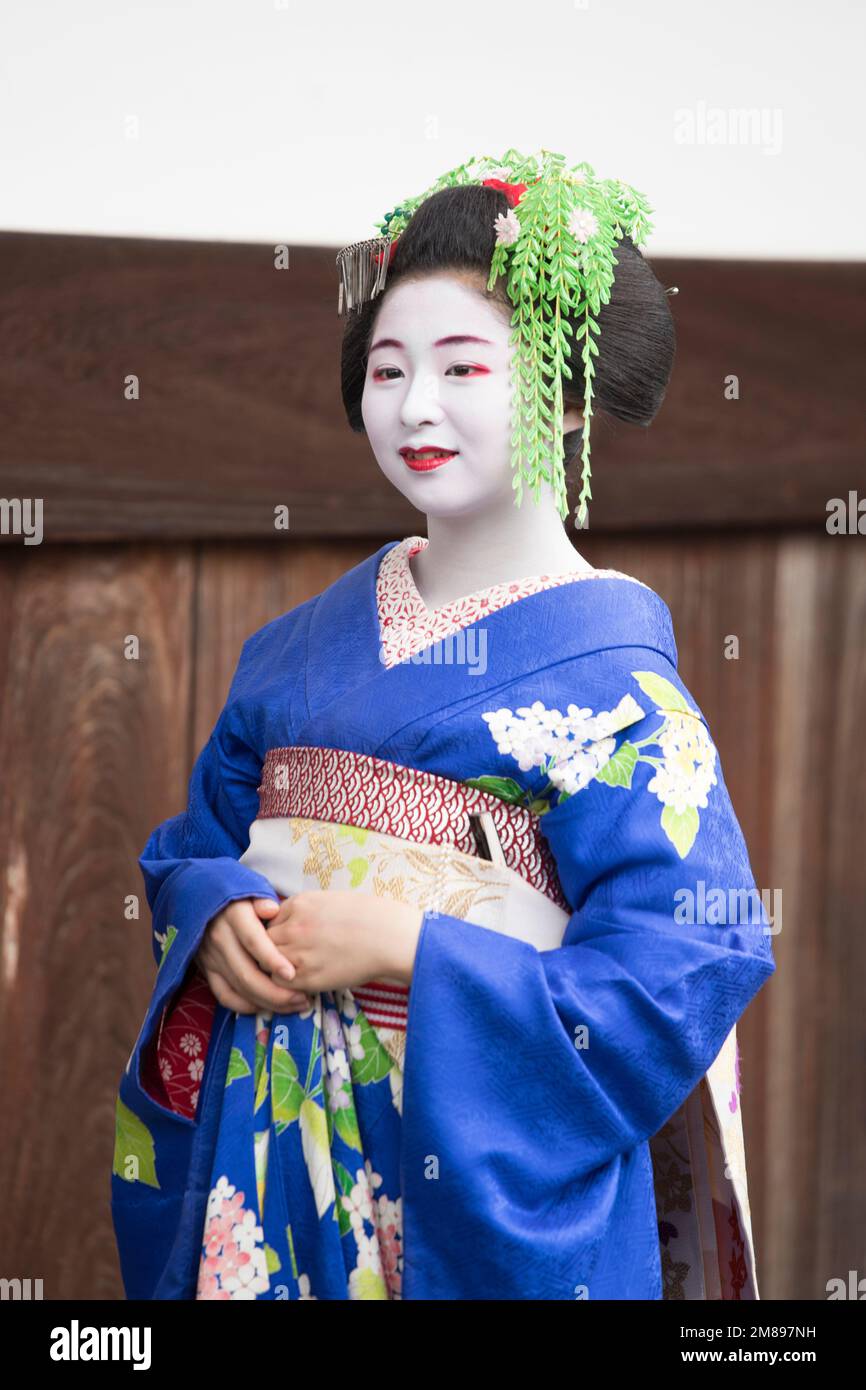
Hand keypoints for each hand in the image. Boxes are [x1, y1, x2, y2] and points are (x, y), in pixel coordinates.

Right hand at [195, 896, 310, 1015]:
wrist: (199, 895)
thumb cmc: (237, 894)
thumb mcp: (249, 888)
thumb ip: (262, 899)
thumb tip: (272, 909)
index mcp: (232, 916)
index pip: (252, 941)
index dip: (271, 959)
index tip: (291, 974)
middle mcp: (219, 938)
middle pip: (246, 973)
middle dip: (275, 992)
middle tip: (302, 999)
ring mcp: (211, 957)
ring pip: (238, 988)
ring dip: (267, 1002)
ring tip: (294, 1005)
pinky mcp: (207, 970)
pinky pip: (225, 995)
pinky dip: (246, 1006)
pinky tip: (268, 1007)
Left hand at [266, 890, 422, 1004]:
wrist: (389, 937)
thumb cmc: (368, 916)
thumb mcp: (330, 900)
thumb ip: (304, 910)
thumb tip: (290, 922)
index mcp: (299, 904)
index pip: (268, 920)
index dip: (276, 931)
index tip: (288, 940)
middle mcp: (293, 926)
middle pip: (262, 942)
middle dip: (270, 950)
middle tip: (283, 958)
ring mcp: (298, 952)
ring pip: (267, 964)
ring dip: (275, 969)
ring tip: (292, 972)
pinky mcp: (307, 977)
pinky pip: (281, 983)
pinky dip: (285, 985)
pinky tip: (301, 983)